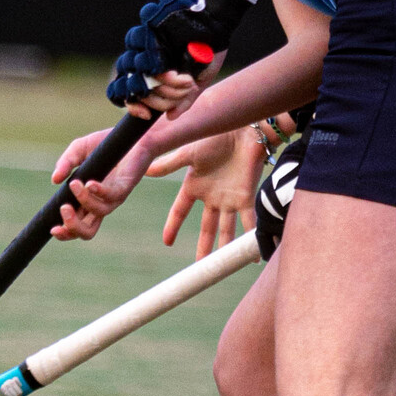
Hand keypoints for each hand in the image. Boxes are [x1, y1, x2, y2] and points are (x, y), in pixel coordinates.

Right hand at [49, 125, 147, 241]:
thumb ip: (65, 163)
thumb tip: (54, 180)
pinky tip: (90, 183)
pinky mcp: (125, 186)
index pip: (76, 225)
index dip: (65, 232)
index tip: (52, 228)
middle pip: (87, 232)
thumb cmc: (105, 146)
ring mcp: (114, 197)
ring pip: (99, 212)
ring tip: (74, 183)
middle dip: (73, 227)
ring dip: (83, 200)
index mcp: (88, 201)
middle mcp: (101, 203)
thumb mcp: (79, 149)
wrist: (131, 136)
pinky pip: (112, 196)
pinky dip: (99, 192)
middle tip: (64, 208)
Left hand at [106, 0, 252, 107]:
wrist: (217, 24)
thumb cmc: (208, 52)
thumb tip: (170, 117)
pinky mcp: (150, 29)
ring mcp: (145, 43)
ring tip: (186, 82)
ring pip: (136, 69)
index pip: (127, 92)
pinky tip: (181, 74)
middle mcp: (144, 59)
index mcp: (152, 74)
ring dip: (163, 84)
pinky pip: (145, 52)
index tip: (146, 115)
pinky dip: (163, 70)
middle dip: (154, 97)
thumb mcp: (199, 81)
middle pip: (130, 85)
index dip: (133, 105)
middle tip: (178, 96)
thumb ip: (184, 99)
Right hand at [147, 125, 265, 259]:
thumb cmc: (216, 136)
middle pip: (207, 226)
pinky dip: (249, 236)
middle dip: (204, 246)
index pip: (180, 211)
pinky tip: (251, 252)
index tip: (167, 242)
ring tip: (221, 265)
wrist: (244, 130)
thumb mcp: (188, 153)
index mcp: (195, 185)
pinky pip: (248, 221)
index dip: (173, 226)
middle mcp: (212, 195)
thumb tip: (144, 170)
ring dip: (224, 246)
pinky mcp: (248, 196)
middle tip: (200, 266)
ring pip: (227, 228)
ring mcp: (230, 198)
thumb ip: (169, 164)